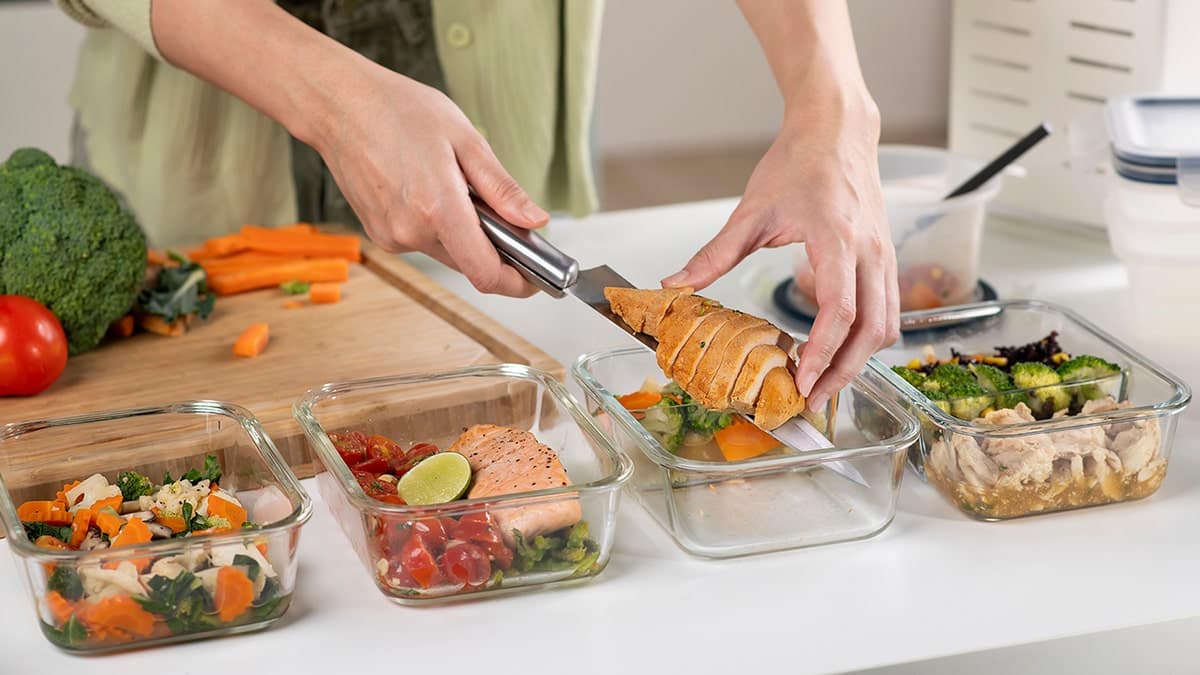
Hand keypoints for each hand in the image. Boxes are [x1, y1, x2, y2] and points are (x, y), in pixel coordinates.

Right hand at [313, 67, 547, 296]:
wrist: (339, 105)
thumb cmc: (398, 111)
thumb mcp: (465, 140)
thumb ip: (502, 189)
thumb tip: (535, 221)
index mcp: (437, 209)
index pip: (485, 273)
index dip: (517, 282)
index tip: (536, 279)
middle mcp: (410, 232)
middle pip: (469, 263)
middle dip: (494, 248)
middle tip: (502, 213)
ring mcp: (390, 237)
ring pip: (447, 252)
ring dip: (464, 233)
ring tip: (455, 186)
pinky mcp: (379, 234)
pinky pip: (422, 241)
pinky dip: (437, 226)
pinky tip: (429, 190)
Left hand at [661, 102, 897, 410]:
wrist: (837, 129)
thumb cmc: (798, 162)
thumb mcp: (751, 209)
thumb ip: (715, 253)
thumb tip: (676, 285)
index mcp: (837, 238)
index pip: (840, 310)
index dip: (823, 352)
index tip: (803, 380)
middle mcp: (869, 250)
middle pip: (872, 329)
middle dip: (845, 371)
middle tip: (813, 399)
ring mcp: (884, 255)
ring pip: (887, 324)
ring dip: (861, 360)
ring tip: (825, 383)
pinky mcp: (887, 257)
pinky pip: (889, 309)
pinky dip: (868, 338)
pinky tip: (840, 351)